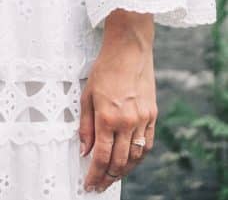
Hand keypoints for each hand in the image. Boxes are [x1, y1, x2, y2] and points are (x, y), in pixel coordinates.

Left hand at [80, 11, 156, 192]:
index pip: (101, 156)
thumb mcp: (86, 95)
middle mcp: (126, 122)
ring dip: (124, 171)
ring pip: (135, 157)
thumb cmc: (104, 69)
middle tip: (100, 186)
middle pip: (119, 162)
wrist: (129, 51)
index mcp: (107, 117)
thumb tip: (84, 150)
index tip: (89, 184)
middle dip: (108, 177)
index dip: (95, 174)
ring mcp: (142, 120)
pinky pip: (146, 144)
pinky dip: (138, 157)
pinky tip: (130, 161)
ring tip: (113, 177)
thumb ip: (85, 125)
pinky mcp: (152, 116)